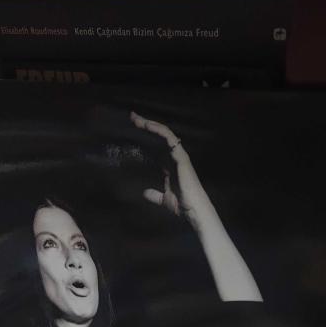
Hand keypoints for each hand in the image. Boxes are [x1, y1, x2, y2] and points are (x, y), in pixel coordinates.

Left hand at [130, 111, 206, 226]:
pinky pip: (170, 139)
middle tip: (132, 117)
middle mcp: (174, 157)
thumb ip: (154, 195)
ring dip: (151, 125)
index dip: (146, 137)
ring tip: (138, 119)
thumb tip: (145, 193)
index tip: (133, 129)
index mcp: (169, 164)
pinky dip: (160, 131)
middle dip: (146, 125)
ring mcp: (178, 155)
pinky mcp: (181, 156)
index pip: (156, 146)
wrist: (192, 209)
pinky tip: (149, 126)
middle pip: (159, 136)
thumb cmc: (182, 204)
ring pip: (164, 134)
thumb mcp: (163, 199)